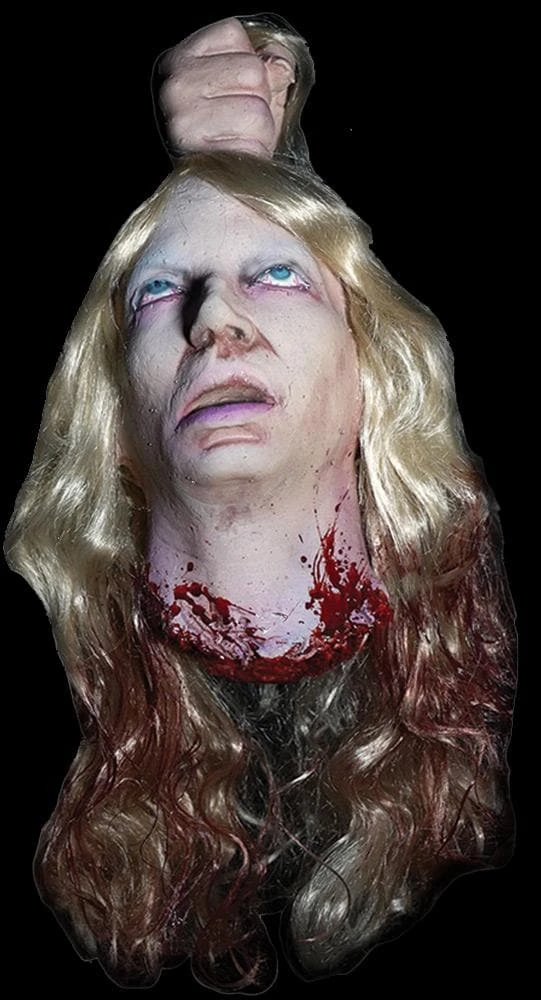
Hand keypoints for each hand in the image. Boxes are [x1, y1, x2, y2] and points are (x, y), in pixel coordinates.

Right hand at [156, 17, 297, 157]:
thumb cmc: (230, 136)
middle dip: (259, 97)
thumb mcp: (250, 89)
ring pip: (257, 106)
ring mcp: (181, 116)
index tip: (232, 91)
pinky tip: (236, 156)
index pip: (233, 32)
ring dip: (261, 128)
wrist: (212, 191)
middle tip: (237, 122)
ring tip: (237, 140)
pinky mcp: (198, 149)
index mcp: (178, 58)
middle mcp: (174, 84)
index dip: (248, 61)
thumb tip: (282, 66)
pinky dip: (256, 150)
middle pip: (252, 69)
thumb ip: (270, 64)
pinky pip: (254, 137)